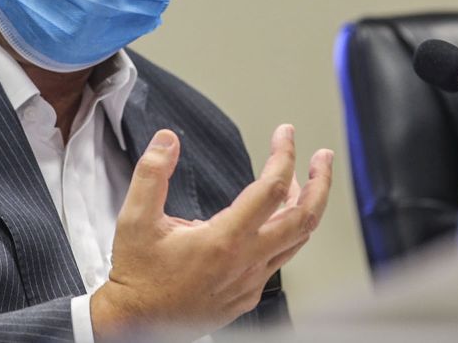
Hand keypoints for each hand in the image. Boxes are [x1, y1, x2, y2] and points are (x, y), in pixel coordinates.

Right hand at [90, 124, 332, 340]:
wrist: (135, 324)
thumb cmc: (137, 275)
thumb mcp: (134, 219)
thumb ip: (152, 174)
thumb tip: (168, 140)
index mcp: (223, 241)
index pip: (271, 189)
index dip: (284, 155)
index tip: (285, 134)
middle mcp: (245, 263)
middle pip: (304, 218)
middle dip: (320, 182)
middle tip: (323, 157)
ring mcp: (250, 282)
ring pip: (296, 242)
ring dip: (305, 208)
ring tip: (302, 182)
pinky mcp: (247, 296)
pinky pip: (279, 261)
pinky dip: (286, 233)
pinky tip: (273, 221)